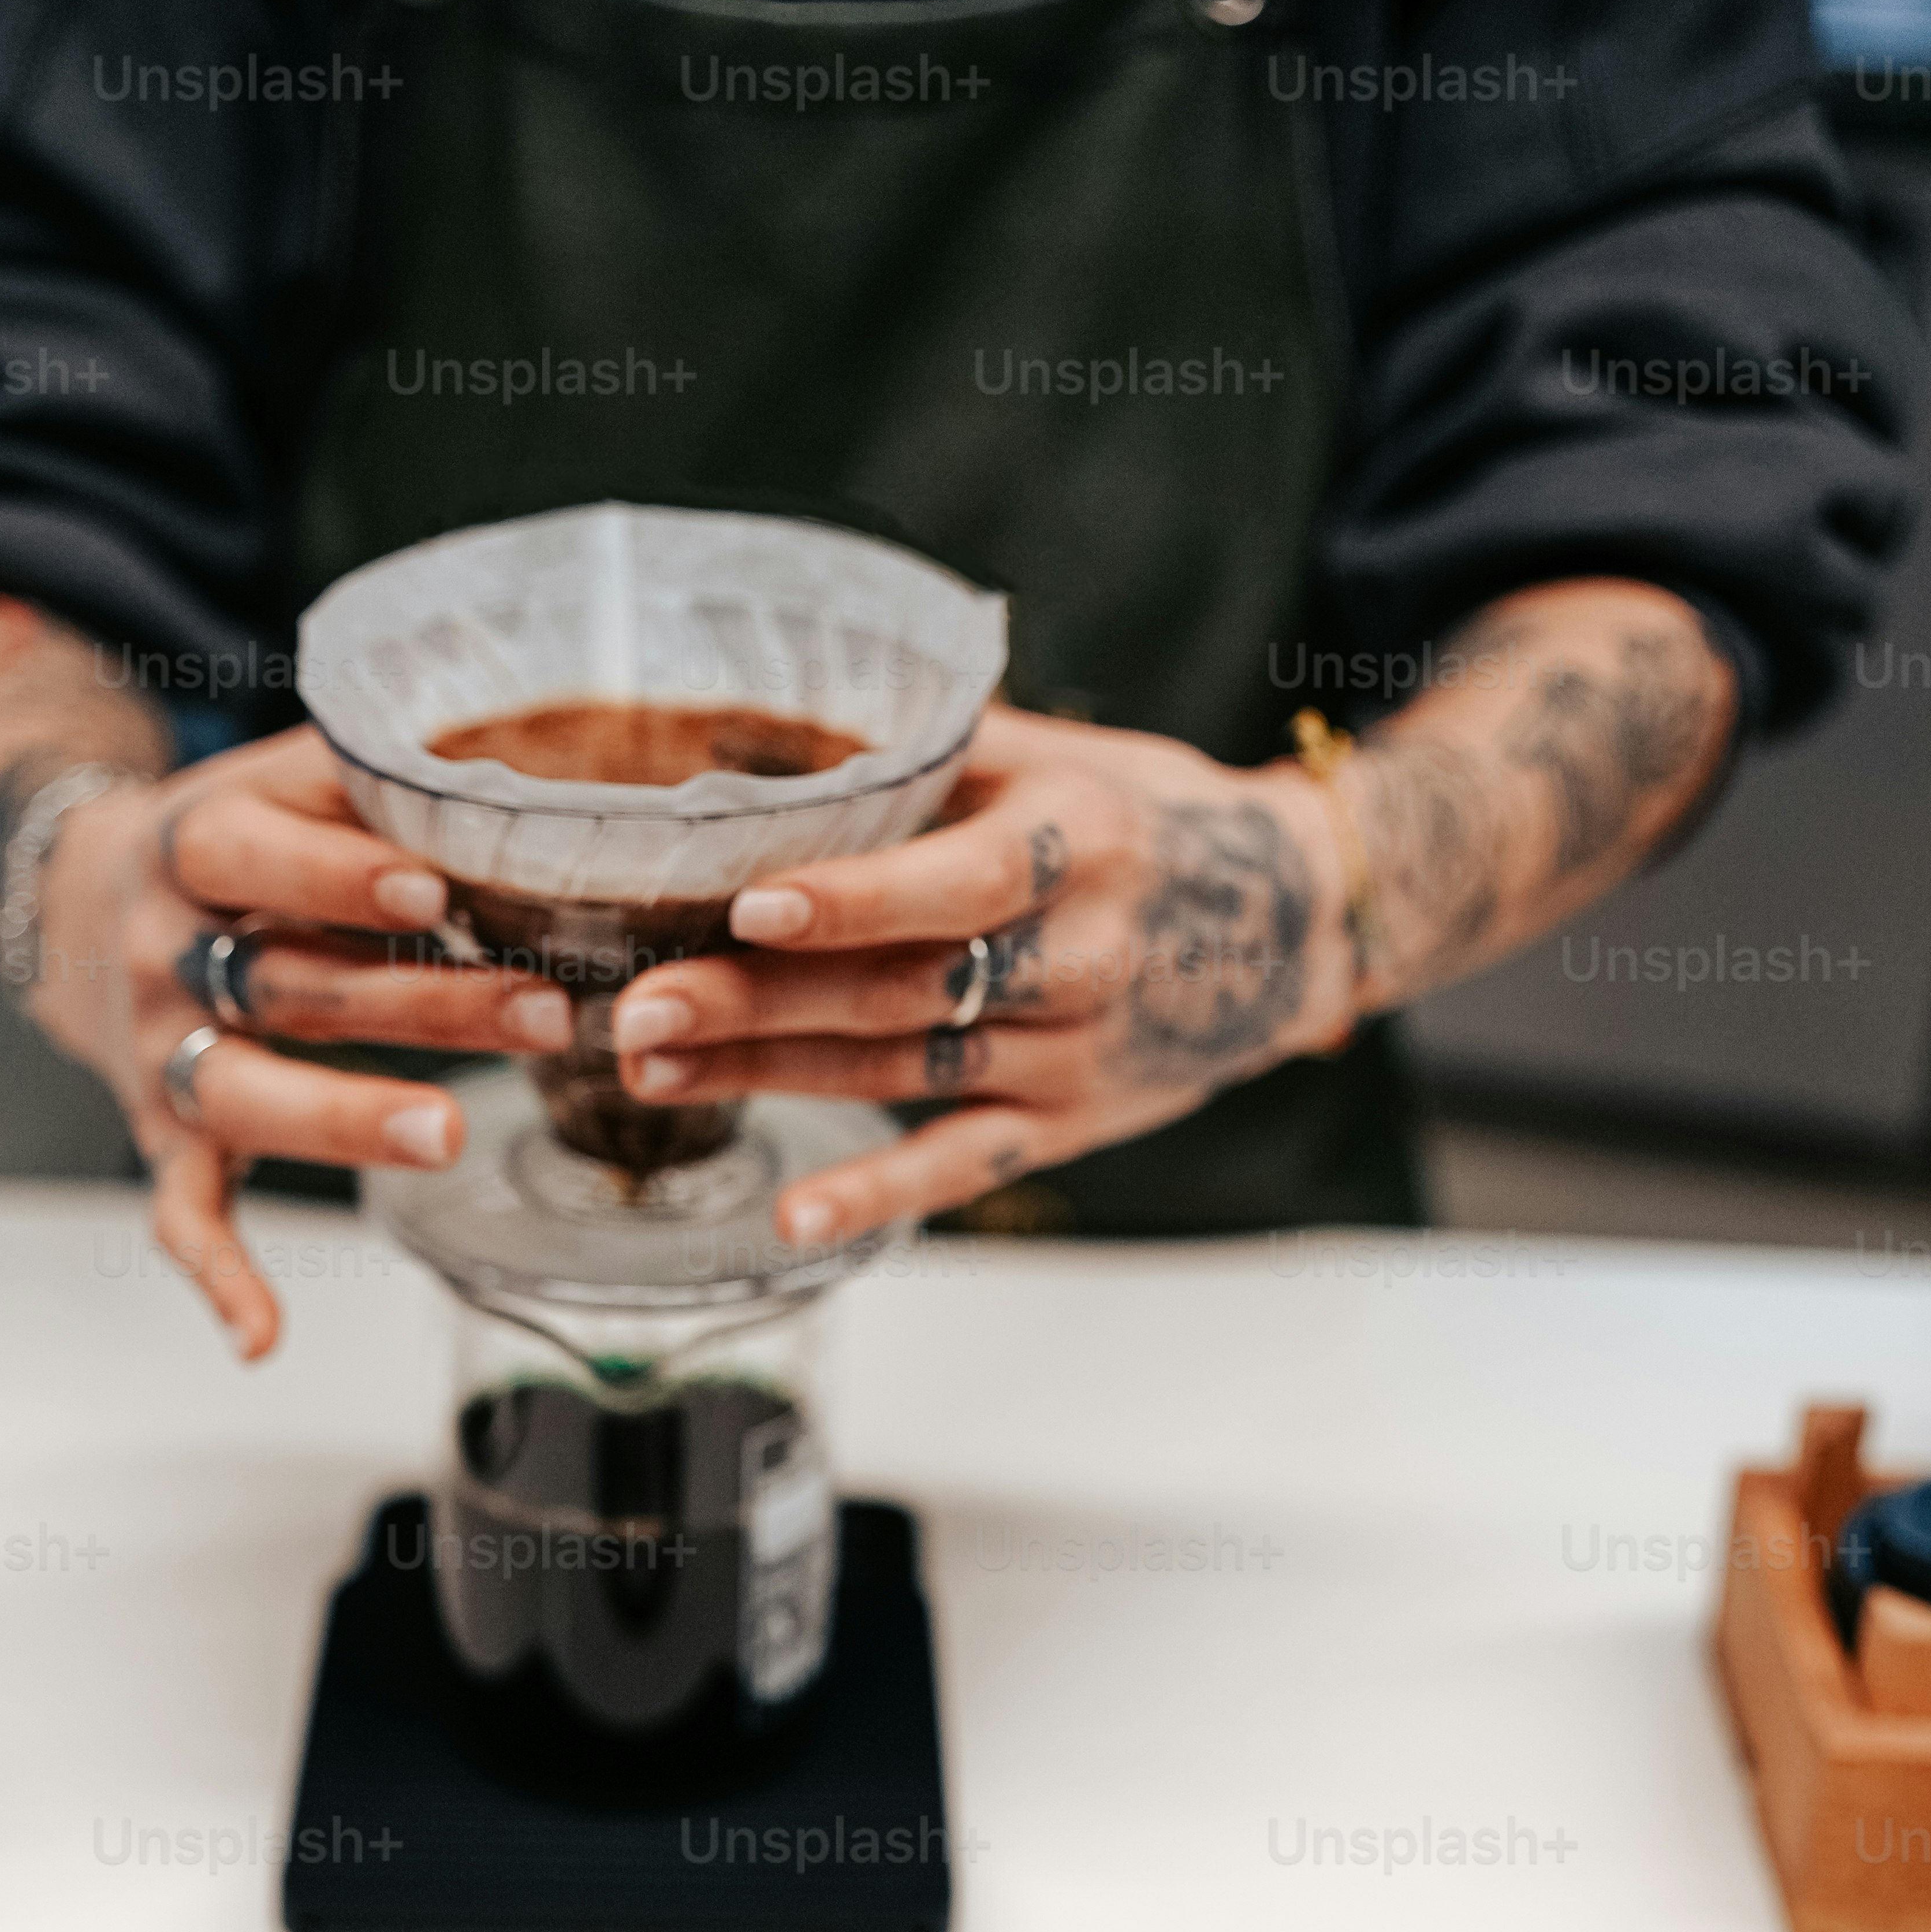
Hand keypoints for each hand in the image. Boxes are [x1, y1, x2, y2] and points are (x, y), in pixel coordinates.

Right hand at [31, 724, 569, 1353]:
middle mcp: (168, 956)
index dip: (339, 871)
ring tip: (449, 1134)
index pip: (254, 853)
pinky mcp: (162, 1134)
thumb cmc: (226, 840)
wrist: (73, 899)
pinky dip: (218, 1277)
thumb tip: (508, 754)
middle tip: (540, 1014)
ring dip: (348, 1119)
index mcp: (192, 848)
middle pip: (291, 983)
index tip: (435, 887)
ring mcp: (162, 1053)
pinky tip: (262, 1339)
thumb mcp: (271, 778)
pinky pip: (183, 1212)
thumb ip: (365, 769)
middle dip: (421, 1003)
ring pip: (250, 1093)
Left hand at [607, 705, 1356, 1245]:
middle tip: (636, 1012)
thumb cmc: (1147, 823)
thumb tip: (786, 715)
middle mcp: (1076, 958)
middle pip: (895, 989)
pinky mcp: (1064, 1124)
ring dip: (769, 1078)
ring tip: (655, 1069)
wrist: (1294, 922)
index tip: (746, 907)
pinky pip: (959, 1166)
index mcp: (1074, 845)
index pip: (949, 884)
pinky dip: (877, 1196)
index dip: (849, 901)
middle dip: (754, 1004)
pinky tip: (792, 1216)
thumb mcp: (1068, 756)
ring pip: (899, 1071)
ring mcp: (1070, 1053)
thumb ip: (939, 744)